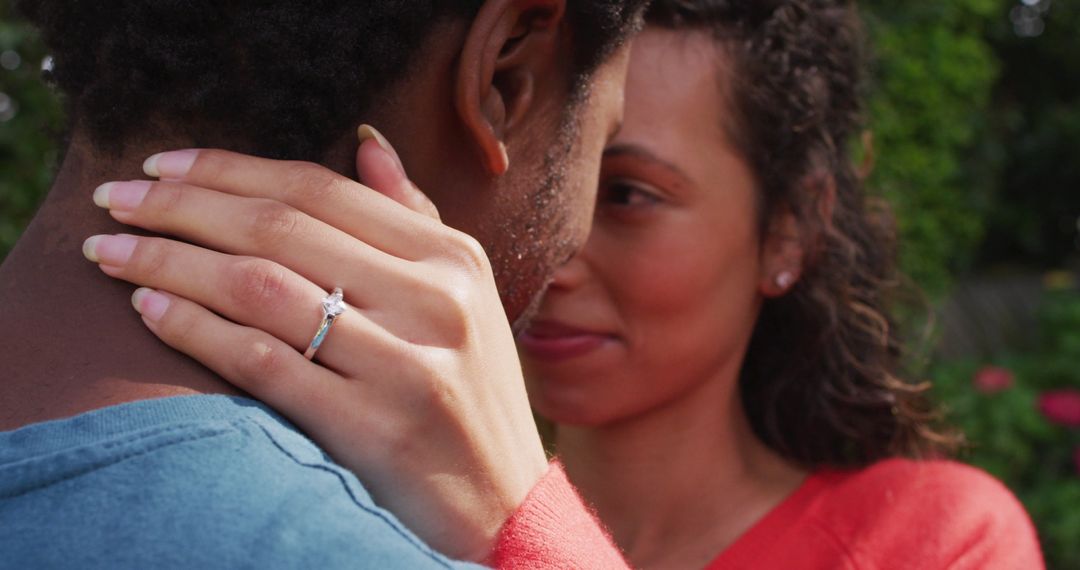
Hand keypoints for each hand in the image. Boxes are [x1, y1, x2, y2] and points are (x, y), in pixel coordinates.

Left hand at [82, 131, 547, 561]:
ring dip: (168, 261)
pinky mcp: (373, 428)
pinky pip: (261, 361)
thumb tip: (367, 143)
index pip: (321, 189)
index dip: (229, 168)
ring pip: (259, 287)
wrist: (503, 509)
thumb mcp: (465, 297)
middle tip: (112, 199)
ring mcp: (406, 365)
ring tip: (109, 250)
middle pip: (280, 228)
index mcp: (453, 258)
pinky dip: (194, 328)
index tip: (161, 165)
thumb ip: (415, 218)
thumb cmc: (471, 398)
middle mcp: (434, 300)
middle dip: (181, 206)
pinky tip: (149, 309)